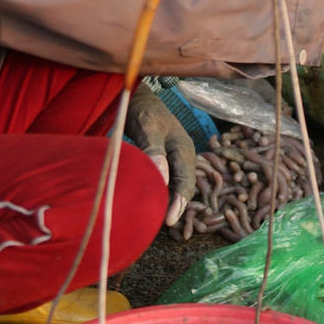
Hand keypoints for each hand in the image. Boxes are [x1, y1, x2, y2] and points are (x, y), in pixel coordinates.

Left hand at [125, 83, 196, 226]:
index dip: (179, 203)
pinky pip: (170, 181)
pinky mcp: (167, 159)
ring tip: (157, 219)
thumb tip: (162, 180)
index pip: (186, 183)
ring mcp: (177, 158)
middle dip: (176, 207)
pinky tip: (154, 202)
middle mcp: (184, 156)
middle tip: (162, 225)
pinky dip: (164, 193)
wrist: (138, 98)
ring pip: (178, 186)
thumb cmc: (142, 111)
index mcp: (185, 149)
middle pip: (185, 187)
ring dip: (170, 201)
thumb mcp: (148, 129)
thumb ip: (154, 152)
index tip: (168, 221)